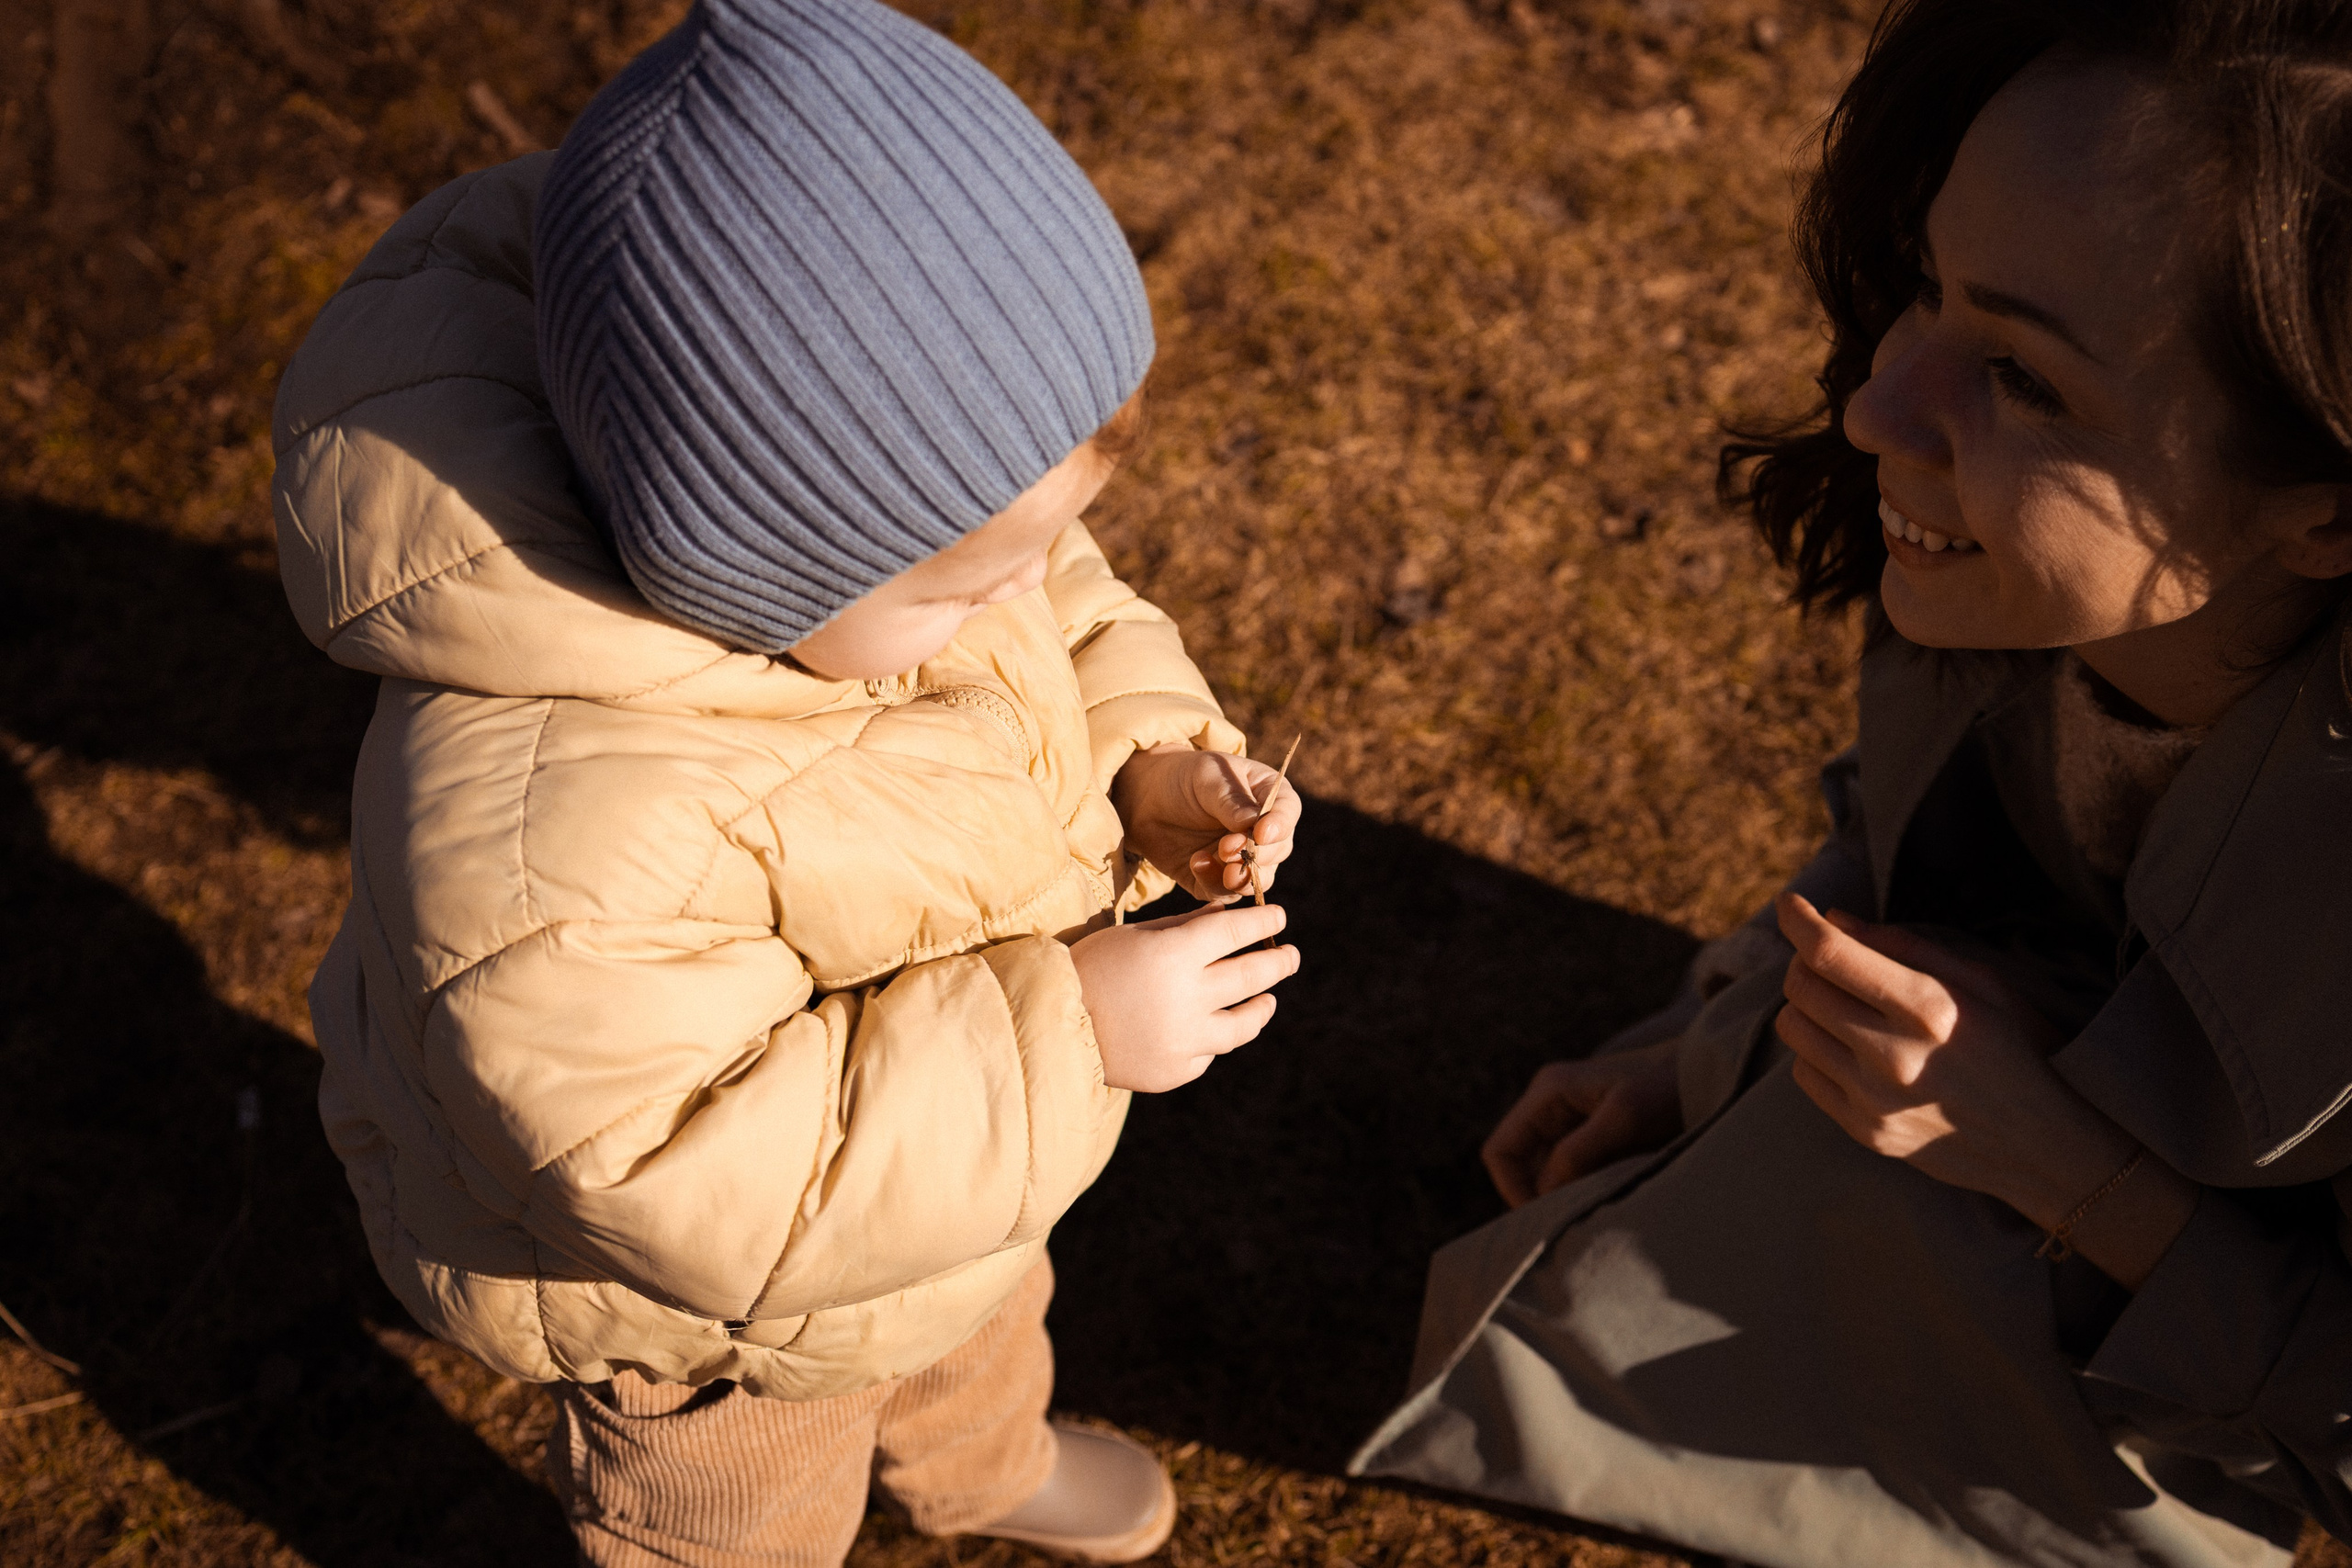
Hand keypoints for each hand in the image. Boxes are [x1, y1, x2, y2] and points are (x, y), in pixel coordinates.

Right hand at [1069, 903, 1298, 1091]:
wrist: (1051, 1028)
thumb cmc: (1091, 969)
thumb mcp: (1134, 937)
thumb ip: (1186, 927)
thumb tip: (1228, 914)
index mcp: (1174, 955)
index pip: (1237, 933)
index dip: (1263, 923)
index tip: (1279, 917)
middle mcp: (1187, 998)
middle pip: (1252, 976)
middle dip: (1278, 962)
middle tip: (1290, 955)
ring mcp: (1185, 1039)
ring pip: (1244, 1023)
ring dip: (1262, 1007)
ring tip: (1269, 999)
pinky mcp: (1176, 1070)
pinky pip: (1209, 1051)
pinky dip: (1214, 1036)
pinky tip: (1216, 1026)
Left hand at [1111, 743, 1301, 901]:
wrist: (1147, 799)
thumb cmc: (1183, 778)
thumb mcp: (1207, 778)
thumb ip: (1231, 801)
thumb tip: (1255, 825)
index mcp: (1268, 797)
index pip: (1288, 812)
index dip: (1280, 826)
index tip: (1262, 834)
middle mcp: (1261, 832)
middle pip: (1277, 852)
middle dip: (1256, 854)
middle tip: (1227, 847)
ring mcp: (1241, 859)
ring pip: (1258, 880)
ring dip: (1242, 878)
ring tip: (1222, 868)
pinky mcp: (1217, 880)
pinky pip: (1225, 893)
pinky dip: (1214, 883)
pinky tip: (1195, 862)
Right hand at [1483, 1037, 1682, 1208]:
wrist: (1715, 1075)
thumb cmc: (1671, 1087)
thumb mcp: (1625, 1117)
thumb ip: (1579, 1151)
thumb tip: (1544, 1192)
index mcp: (1548, 1093)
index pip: (1501, 1151)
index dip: (1513, 1190)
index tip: (1546, 1220)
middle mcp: (1553, 1107)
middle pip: (1522, 1167)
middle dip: (1541, 1197)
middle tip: (1576, 1223)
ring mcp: (1573, 1123)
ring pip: (1548, 1175)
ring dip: (1566, 1196)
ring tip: (1599, 1210)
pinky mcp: (1597, 1140)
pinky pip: (1574, 1175)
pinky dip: (1586, 1192)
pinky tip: (1613, 1200)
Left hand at [1773, 893, 2134, 1217]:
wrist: (2041, 1147)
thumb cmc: (2017, 1051)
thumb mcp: (1983, 985)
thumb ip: (1906, 946)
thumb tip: (1835, 920)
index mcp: (1928, 1009)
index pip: (1830, 953)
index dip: (1797, 920)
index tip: (1790, 902)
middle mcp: (1893, 1055)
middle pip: (1801, 986)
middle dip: (1803, 958)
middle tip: (1826, 955)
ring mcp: (1873, 1099)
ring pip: (1792, 1027)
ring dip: (1805, 1004)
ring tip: (1841, 1002)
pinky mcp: (1863, 1131)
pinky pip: (1803, 1073)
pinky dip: (1815, 1049)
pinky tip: (1851, 1046)